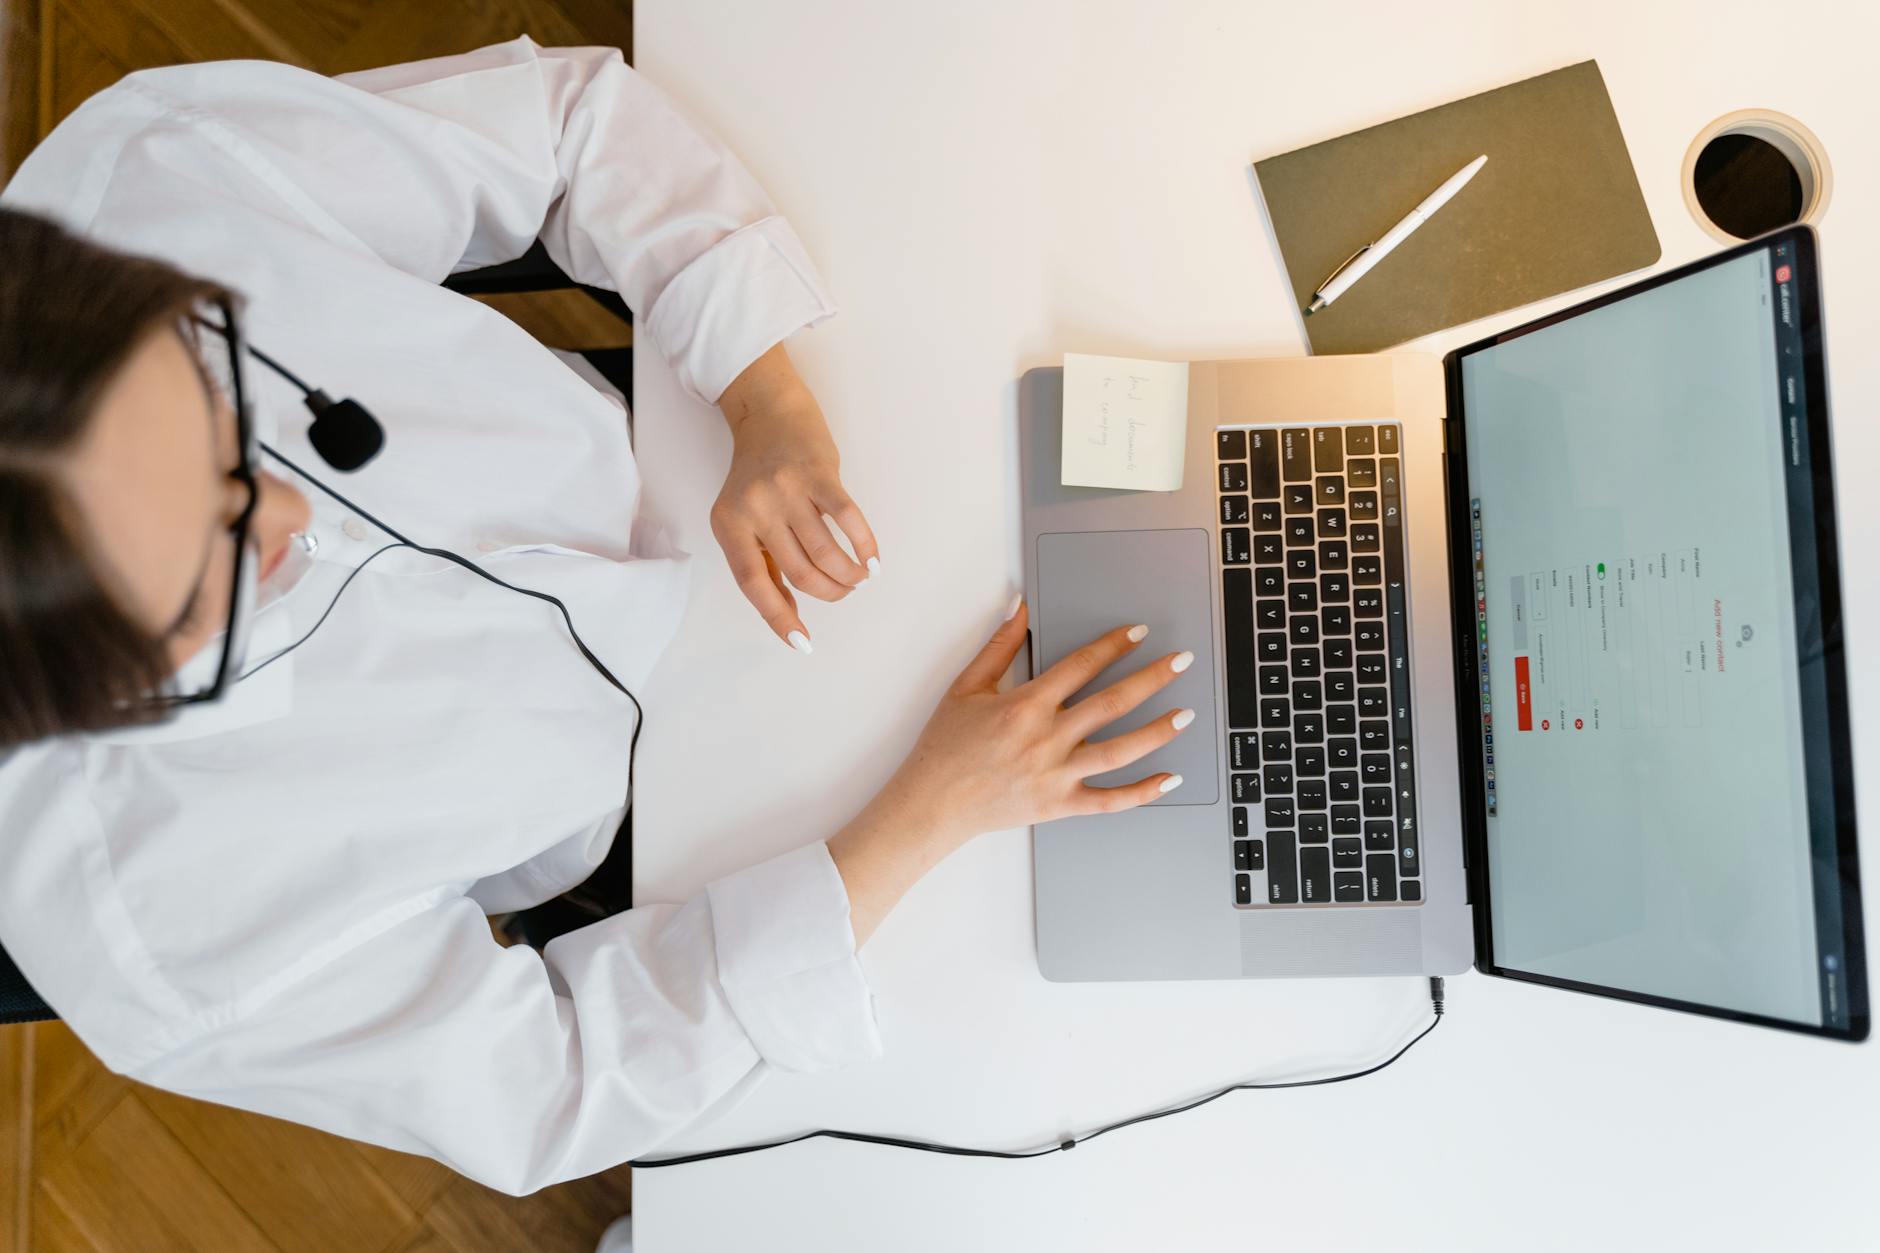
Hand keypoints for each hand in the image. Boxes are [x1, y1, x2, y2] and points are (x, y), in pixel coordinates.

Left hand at [712, 345, 878, 651]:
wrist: (769, 411)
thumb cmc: (759, 473)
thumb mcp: (745, 517)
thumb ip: (761, 562)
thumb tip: (788, 616)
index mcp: (729, 524)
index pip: (753, 584)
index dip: (779, 617)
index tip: (803, 644)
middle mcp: (754, 508)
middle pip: (798, 572)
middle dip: (828, 592)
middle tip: (844, 592)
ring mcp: (787, 490)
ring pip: (824, 552)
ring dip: (848, 574)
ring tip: (859, 578)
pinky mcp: (818, 473)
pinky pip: (846, 519)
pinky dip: (864, 545)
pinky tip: (872, 560)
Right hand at [829, 599, 1194, 942]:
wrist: (931, 803)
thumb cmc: (944, 747)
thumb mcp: (965, 687)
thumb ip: (998, 647)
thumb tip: (1019, 608)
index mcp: (1025, 705)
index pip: (1081, 665)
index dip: (1114, 645)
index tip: (1138, 632)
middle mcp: (1047, 739)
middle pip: (1113, 703)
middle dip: (1153, 678)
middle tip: (1182, 661)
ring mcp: (1057, 775)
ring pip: (1121, 750)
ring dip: (1158, 730)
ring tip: (1186, 714)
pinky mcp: (1060, 806)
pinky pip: (1110, 801)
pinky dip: (1144, 792)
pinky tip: (1170, 778)